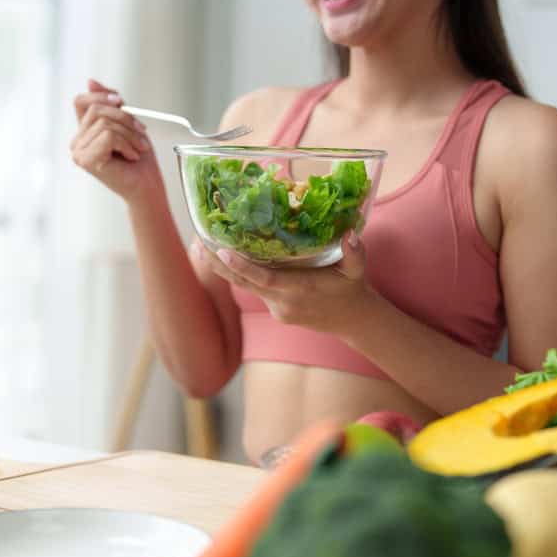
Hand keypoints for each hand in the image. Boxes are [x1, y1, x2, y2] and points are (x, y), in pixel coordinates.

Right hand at [70, 79, 160, 201]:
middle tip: (141, 133)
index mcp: (84, 132)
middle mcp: (77, 142)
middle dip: (125, 118)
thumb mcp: (126, 122)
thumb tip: (90, 81)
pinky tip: (131, 156)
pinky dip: (127, 144)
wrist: (147, 186)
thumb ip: (109, 104)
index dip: (101, 96)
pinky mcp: (86, 160)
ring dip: (130, 134)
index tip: (121, 102)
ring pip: (104, 123)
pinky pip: (108, 136)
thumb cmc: (139, 158)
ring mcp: (79, 152)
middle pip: (96, 110)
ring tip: (138, 149)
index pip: (81, 101)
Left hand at [191, 231, 375, 335]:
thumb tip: (350, 235)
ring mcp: (275, 308)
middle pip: (244, 283)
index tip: (221, 251)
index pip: (265, 279)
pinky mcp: (273, 309)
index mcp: (299, 290)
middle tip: (199, 241)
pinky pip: (252, 289)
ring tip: (201, 245)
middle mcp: (282, 302)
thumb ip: (355, 254)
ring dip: (222, 268)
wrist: (350, 320)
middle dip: (219, 264)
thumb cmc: (352, 289)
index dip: (242, 266)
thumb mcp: (357, 270)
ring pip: (244, 286)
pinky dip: (237, 273)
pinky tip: (222, 256)